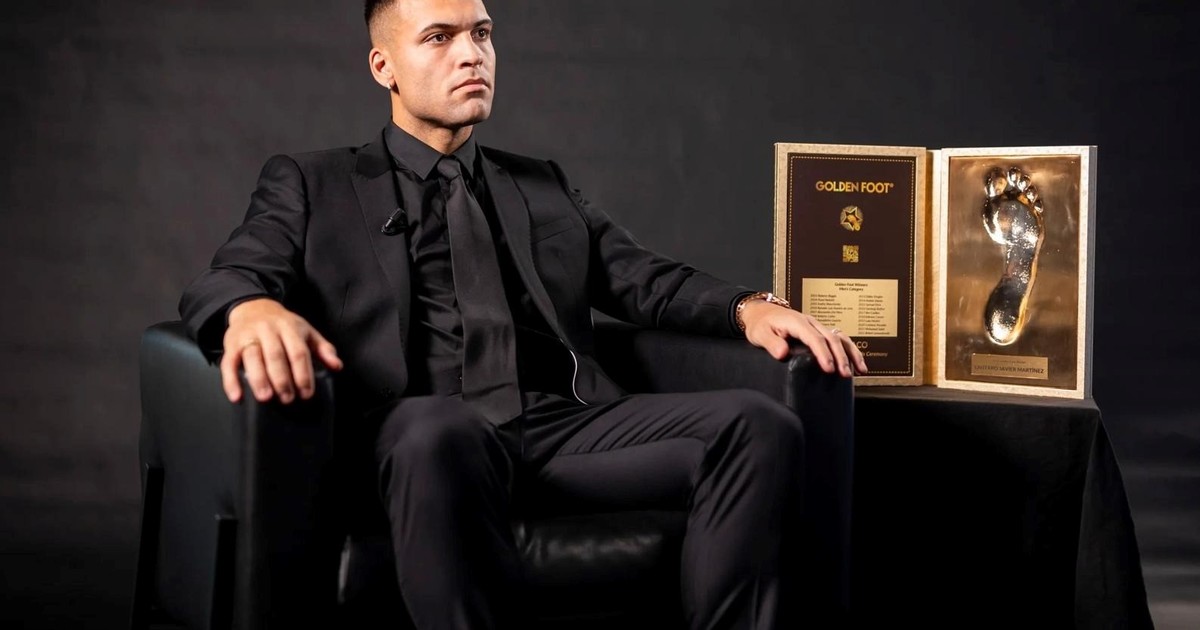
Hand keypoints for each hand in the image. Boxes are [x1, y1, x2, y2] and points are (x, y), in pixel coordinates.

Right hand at [220, 298, 342, 403]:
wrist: (253, 307)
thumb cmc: (284, 325)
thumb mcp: (307, 332)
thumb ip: (323, 349)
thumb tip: (337, 366)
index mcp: (289, 327)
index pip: (298, 352)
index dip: (303, 373)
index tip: (307, 393)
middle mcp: (268, 330)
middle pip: (275, 355)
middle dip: (282, 379)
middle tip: (288, 399)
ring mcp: (248, 336)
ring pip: (252, 357)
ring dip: (259, 379)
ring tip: (266, 398)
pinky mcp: (231, 344)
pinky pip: (229, 363)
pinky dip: (231, 381)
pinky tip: (237, 397)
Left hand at [740, 300, 868, 377]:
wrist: (761, 312)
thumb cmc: (760, 324)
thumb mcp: (759, 334)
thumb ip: (771, 343)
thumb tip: (783, 353)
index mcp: (797, 322)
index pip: (814, 338)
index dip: (823, 353)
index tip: (829, 368)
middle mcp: (810, 322)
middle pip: (831, 338)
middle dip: (840, 357)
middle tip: (845, 374)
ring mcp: (817, 326)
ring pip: (840, 336)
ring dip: (851, 353)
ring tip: (860, 370)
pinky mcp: (819, 331)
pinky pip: (839, 338)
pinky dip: (849, 350)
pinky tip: (857, 363)